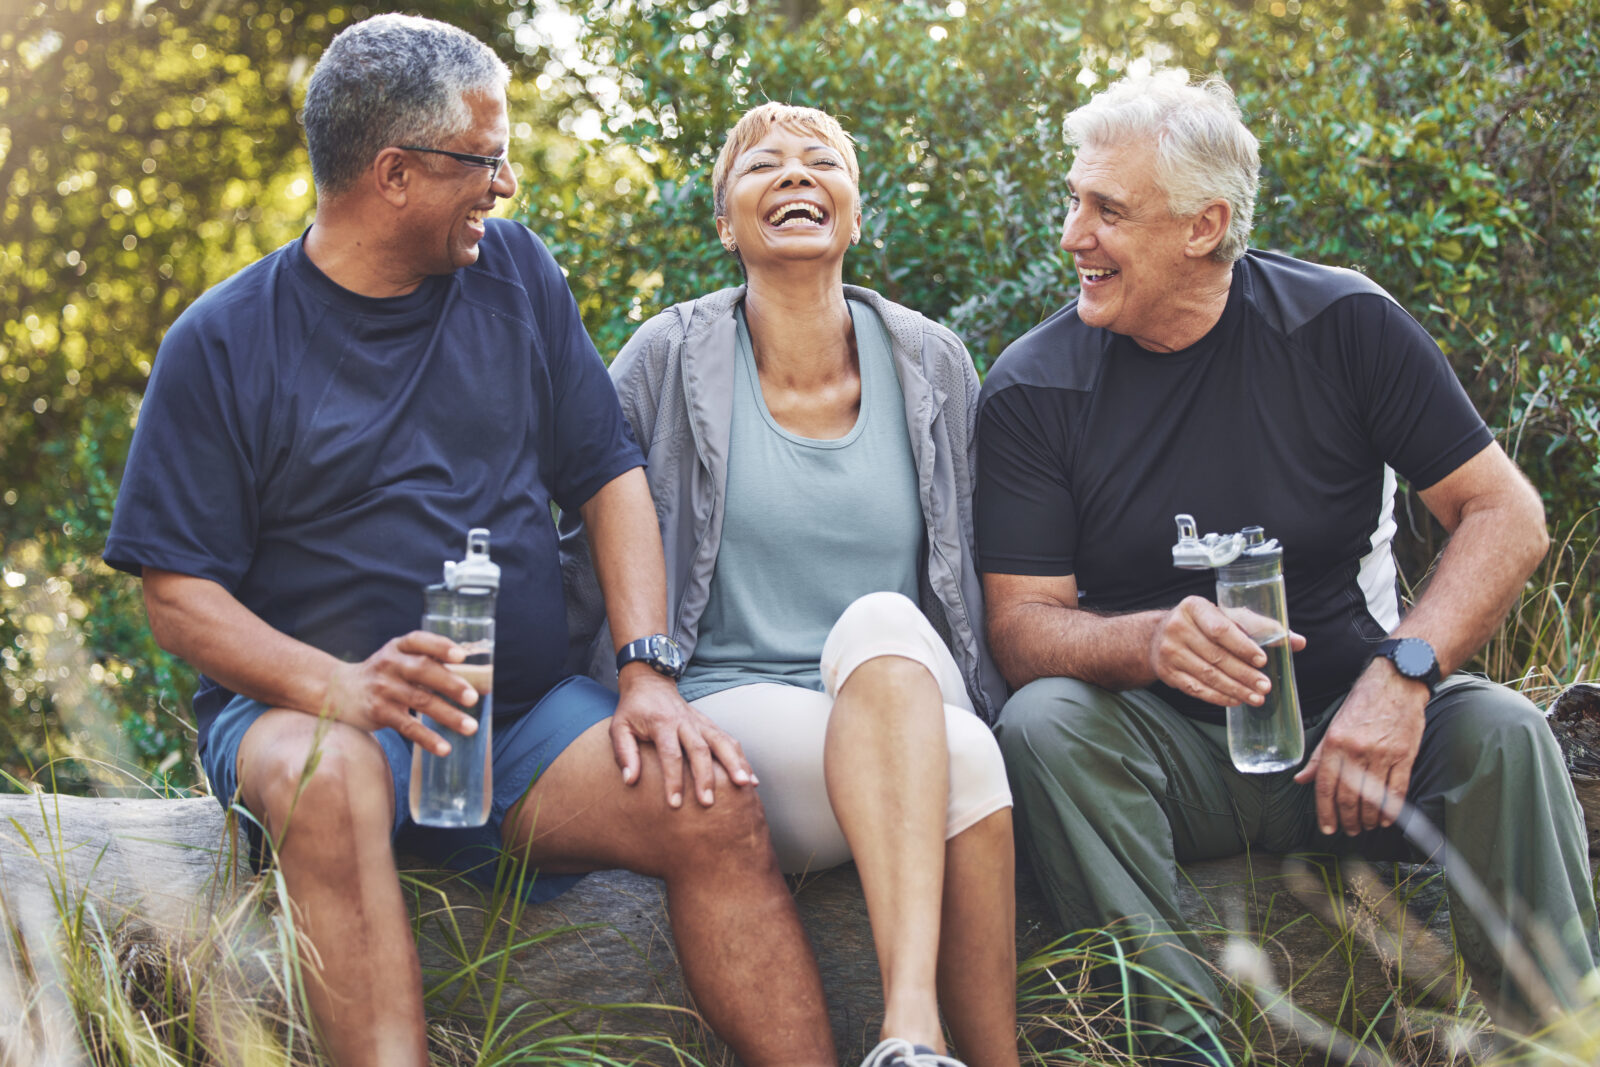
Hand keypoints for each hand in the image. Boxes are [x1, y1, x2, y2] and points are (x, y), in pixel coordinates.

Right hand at [323, 631, 478, 756]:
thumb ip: (429, 662)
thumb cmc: (384, 673)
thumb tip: (478, 680)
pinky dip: (427, 738)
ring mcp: (383, 689)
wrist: (339, 691)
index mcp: (399, 647)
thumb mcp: (399, 658)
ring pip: (420, 701)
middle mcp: (389, 664)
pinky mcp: (379, 712)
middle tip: (473, 698)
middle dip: (450, 684)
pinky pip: (407, 726)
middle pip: (423, 670)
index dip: (440, 647)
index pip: (419, 641)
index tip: (462, 656)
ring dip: (448, 715)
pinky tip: (445, 748)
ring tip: (471, 727)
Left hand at [611, 664, 755, 807]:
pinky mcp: (709, 725)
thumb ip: (624, 753)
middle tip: (708, 802)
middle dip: (706, 777)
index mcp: (662, 723)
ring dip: (735, 764)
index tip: (675, 804)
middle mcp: (685, 722)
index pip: (671, 754)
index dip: (673, 780)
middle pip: (700, 750)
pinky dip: (742, 759)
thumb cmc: (633, 710)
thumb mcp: (619, 727)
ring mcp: (701, 722)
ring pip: (722, 742)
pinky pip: (729, 741)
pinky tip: (751, 779)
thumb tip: (630, 781)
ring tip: (745, 786)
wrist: (650, 682)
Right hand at [1149, 596, 1305, 706]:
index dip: (1242, 646)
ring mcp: (1169, 652)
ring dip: (1235, 689)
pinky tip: (1235, 700)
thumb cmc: (1203, 624)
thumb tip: (1298, 642)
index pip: (1220, 628)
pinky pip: (1196, 689)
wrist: (1157, 636)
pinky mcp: (1167, 673)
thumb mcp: (1227, 616)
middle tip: (1266, 686)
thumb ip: (1261, 628)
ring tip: (1256, 698)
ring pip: (1207, 675)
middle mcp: (1177, 627)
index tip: (1262, 660)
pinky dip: (1218, 697)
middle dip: (1244, 674)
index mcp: (1194, 607)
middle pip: (1216, 656)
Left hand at [1293, 661, 1427, 834]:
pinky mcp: (1404, 755)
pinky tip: (1386, 819)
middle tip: (1349, 830)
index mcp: (1334, 743)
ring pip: (1373, 798)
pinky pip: (1397, 790)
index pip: (1325, 786)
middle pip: (1349, 797)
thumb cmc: (1363, 704)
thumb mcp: (1334, 726)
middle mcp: (1356, 751)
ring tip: (1366, 826)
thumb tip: (1300, 779)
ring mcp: (1382, 754)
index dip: (1326, 812)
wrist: (1396, 683)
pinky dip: (1391, 810)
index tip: (1328, 828)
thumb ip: (1318, 757)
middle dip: (1348, 820)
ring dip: (1369, 818)